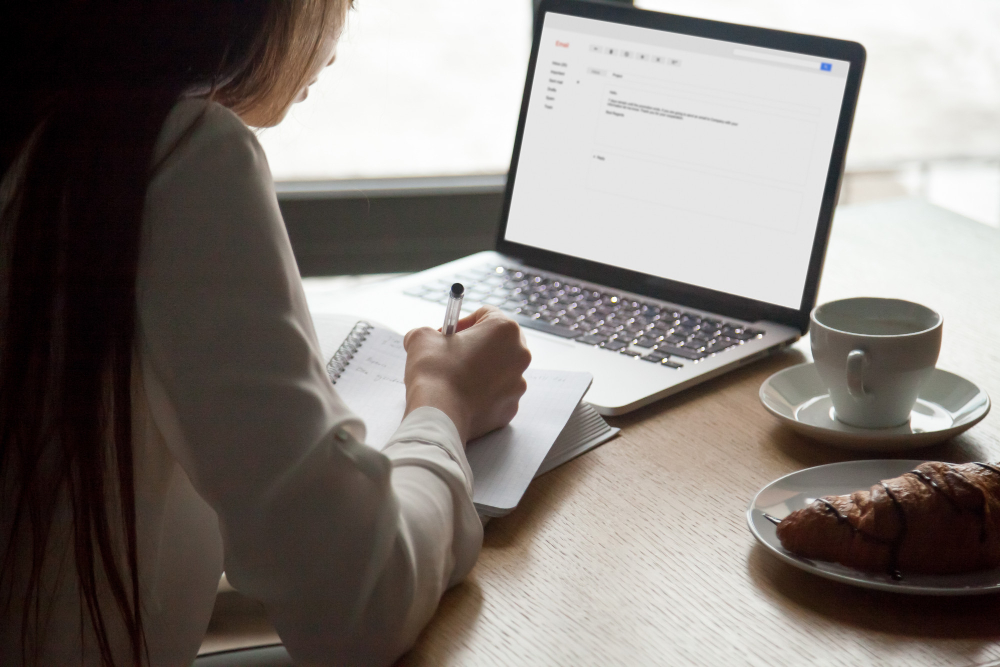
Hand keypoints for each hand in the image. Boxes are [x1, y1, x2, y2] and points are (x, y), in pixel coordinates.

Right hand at [402, 306, 530, 442]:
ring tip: (455, 379)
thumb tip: (427, 338)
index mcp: (505, 330)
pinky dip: (482, 394)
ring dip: (481, 370)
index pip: (486, 314)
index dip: (463, 322)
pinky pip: (497, 395)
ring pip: (499, 370)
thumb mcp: (422, 337)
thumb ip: (429, 332)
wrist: (439, 415)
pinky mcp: (511, 408)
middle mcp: (520, 355)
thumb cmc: (434, 371)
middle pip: (498, 342)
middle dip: (476, 346)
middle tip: (453, 355)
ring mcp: (518, 384)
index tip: (448, 335)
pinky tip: (462, 397)